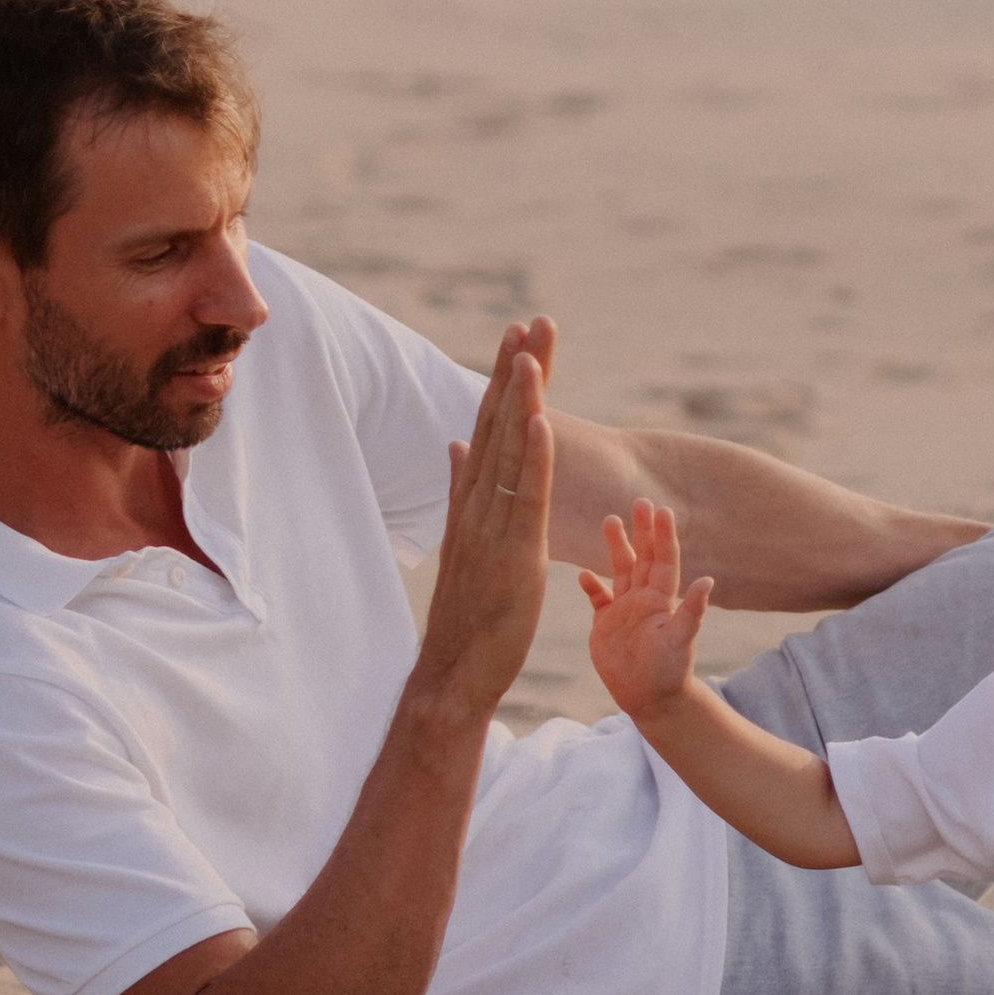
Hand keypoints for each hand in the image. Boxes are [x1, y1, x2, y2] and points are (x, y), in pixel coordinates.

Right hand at [413, 320, 553, 721]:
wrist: (453, 673)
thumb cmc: (468, 615)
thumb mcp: (468, 542)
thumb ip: (462, 492)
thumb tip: (457, 446)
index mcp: (471, 502)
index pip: (489, 429)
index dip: (504, 383)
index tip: (518, 339)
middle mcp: (477, 506)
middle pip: (498, 426)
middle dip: (515, 373)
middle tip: (531, 321)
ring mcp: (491, 527)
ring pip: (509, 451)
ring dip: (523, 398)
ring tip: (531, 349)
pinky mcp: (512, 553)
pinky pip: (523, 495)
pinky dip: (531, 455)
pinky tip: (540, 418)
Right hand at [581, 497, 714, 717]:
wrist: (650, 699)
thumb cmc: (669, 672)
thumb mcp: (680, 640)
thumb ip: (691, 611)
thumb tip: (708, 581)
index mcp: (661, 600)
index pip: (663, 560)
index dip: (663, 535)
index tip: (661, 510)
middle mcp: (643, 600)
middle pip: (642, 557)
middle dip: (641, 530)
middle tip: (639, 501)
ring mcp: (624, 610)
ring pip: (620, 570)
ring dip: (616, 547)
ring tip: (610, 520)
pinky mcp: (606, 625)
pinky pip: (598, 599)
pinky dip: (592, 586)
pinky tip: (584, 573)